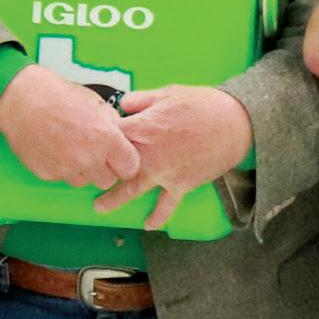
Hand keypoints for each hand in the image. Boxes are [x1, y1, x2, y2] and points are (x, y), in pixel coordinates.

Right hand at [0, 63, 143, 190]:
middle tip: (95, 153)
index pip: (130, 168)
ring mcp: (66, 169)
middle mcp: (87, 158)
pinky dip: (62, 168)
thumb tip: (121, 136)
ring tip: (71, 149)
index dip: (125, 162)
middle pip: (107, 181)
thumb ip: (112, 124)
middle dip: (105, 169)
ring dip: (83, 171)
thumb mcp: (95, 103)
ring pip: (84, 182)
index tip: (120, 158)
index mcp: (106, 139)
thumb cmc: (57, 96)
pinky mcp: (47, 174)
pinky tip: (55, 149)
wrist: (21, 100)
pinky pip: (62, 178)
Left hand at [95, 86, 253, 229]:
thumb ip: (140, 100)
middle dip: (97, 173)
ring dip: (114, 200)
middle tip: (82, 179)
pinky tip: (148, 225)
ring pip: (132, 189)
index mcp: (143, 128)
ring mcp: (164, 172)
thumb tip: (121, 105)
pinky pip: (167, 204)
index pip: (110, 136)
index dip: (99, 138)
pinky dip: (158, 216)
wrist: (236, 122)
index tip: (91, 141)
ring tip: (99, 207)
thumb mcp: (168, 93)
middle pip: (114, 167)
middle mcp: (149, 154)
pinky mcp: (181, 184)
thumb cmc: (203, 105)